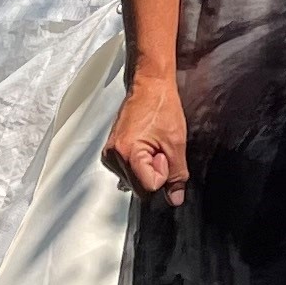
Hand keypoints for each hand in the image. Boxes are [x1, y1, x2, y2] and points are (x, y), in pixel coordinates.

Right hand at [102, 74, 190, 208]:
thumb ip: (176, 175)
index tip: (163, 153)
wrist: (150, 86)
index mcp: (127, 153)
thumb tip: (175, 199)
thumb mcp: (176, 143)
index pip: (148, 188)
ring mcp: (109, 155)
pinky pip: (128, 172)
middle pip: (139, 188)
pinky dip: (139, 165)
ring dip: (147, 169)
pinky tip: (144, 147)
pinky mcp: (110, 152)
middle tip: (158, 148)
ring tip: (151, 144)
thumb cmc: (162, 107)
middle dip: (154, 173)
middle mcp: (112, 156)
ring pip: (133, 182)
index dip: (162, 174)